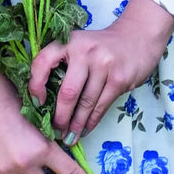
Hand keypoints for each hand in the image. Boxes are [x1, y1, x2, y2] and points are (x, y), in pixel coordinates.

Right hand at [0, 63, 87, 173]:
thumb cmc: (11, 95)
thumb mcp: (37, 117)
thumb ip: (47, 141)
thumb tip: (59, 152)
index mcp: (40, 148)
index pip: (69, 173)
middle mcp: (23, 164)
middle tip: (55, 169)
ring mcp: (4, 172)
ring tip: (29, 157)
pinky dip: (12, 172)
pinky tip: (10, 157)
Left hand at [28, 0, 173, 142]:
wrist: (138, 36)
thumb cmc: (102, 45)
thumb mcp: (80, 44)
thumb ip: (64, 64)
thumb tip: (45, 100)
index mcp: (70, 41)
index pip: (43, 61)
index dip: (35, 85)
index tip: (37, 103)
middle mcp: (86, 50)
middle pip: (67, 92)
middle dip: (60, 117)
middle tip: (55, 131)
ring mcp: (104, 65)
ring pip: (85, 103)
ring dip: (76, 125)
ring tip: (69, 137)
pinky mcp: (119, 78)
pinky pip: (101, 106)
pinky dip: (91, 122)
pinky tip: (85, 130)